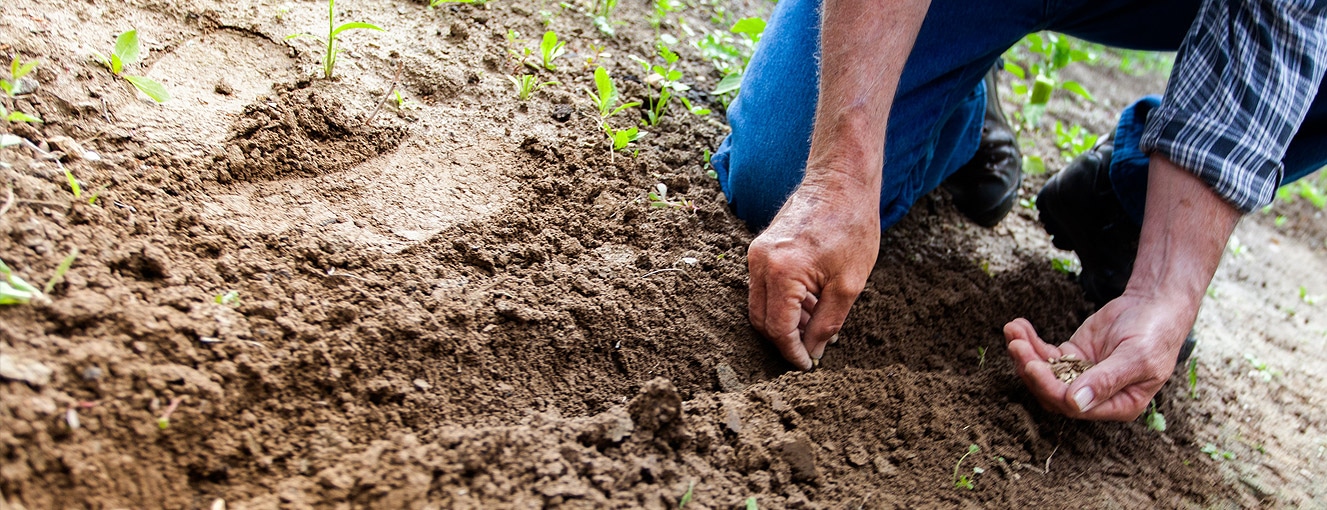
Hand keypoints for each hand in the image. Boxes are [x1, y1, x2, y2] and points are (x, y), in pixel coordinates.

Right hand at [747, 176, 879, 369]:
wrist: (841, 181)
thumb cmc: (851, 227)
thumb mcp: (849, 285)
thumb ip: (827, 324)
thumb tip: (813, 351)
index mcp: (782, 272)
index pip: (778, 329)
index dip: (792, 353)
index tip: (808, 366)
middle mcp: (760, 262)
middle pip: (761, 320)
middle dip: (785, 340)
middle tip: (811, 350)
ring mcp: (757, 253)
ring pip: (760, 304)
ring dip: (785, 321)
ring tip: (817, 324)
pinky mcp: (761, 247)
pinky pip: (764, 286)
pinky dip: (783, 301)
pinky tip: (811, 303)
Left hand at [1003, 292, 1193, 419]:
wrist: (1155, 305)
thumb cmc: (1155, 334)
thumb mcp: (1137, 357)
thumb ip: (1107, 380)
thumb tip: (1076, 403)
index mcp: (1118, 405)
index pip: (1074, 406)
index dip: (1050, 388)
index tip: (1033, 366)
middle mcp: (1096, 396)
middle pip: (1053, 392)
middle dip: (1031, 369)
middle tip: (1016, 345)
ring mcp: (1081, 376)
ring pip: (1045, 373)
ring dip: (1025, 354)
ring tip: (1012, 331)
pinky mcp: (1072, 356)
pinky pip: (1045, 354)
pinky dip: (1030, 341)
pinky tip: (1018, 326)